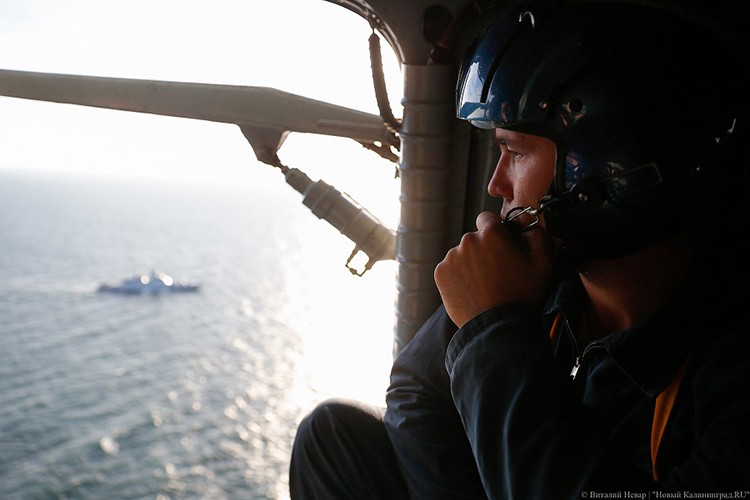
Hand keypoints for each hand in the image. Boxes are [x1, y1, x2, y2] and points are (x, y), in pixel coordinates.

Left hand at [434, 211, 553, 327]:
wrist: (496, 326)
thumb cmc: (521, 296)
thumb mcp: (542, 264)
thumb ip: (538, 237)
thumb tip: (530, 228)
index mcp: (491, 233)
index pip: (488, 218)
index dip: (496, 230)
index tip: (501, 244)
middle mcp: (468, 240)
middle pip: (475, 238)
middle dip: (484, 249)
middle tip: (497, 271)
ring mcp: (451, 257)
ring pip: (462, 254)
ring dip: (471, 263)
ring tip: (484, 284)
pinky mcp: (440, 273)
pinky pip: (450, 269)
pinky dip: (459, 276)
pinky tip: (472, 290)